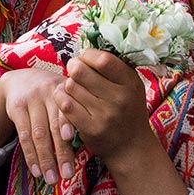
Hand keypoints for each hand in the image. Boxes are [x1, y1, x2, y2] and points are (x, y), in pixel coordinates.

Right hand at [0, 68, 75, 184]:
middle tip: (68, 175)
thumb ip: (76, 112)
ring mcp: (30, 100)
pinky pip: (24, 136)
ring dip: (45, 159)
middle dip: (61, 153)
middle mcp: (48, 91)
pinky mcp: (16, 108)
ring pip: (38, 134)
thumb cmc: (53, 94)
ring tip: (52, 179)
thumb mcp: (65, 95)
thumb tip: (90, 142)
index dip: (67, 122)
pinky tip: (37, 171)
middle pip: (54, 126)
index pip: (67, 109)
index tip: (70, 138)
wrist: (21, 79)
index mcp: (65, 88)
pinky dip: (31, 156)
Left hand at [56, 48, 151, 165]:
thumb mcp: (131, 86)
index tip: (85, 58)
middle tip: (75, 70)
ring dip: (68, 84)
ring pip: (70, 87)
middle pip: (81, 71)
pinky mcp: (90, 129)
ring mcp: (105, 115)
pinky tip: (68, 99)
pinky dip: (62, 99)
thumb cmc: (128, 109)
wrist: (131, 147)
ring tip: (75, 87)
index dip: (88, 55)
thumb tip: (87, 46)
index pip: (103, 60)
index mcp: (131, 83)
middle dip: (73, 67)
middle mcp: (120, 99)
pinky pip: (65, 105)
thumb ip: (114, 67)